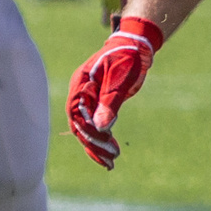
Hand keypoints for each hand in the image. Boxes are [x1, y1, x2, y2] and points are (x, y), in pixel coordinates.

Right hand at [66, 15, 162, 167]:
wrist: (134, 46)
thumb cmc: (128, 56)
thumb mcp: (121, 78)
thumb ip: (110, 101)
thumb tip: (101, 127)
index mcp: (81, 83)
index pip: (76, 112)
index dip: (88, 129)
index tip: (104, 142)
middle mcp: (80, 93)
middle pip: (80, 124)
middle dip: (93, 143)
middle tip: (111, 159)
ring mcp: (87, 100)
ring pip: (86, 128)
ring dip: (96, 147)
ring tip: (111, 164)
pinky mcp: (96, 105)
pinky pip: (94, 126)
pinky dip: (100, 141)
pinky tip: (108, 156)